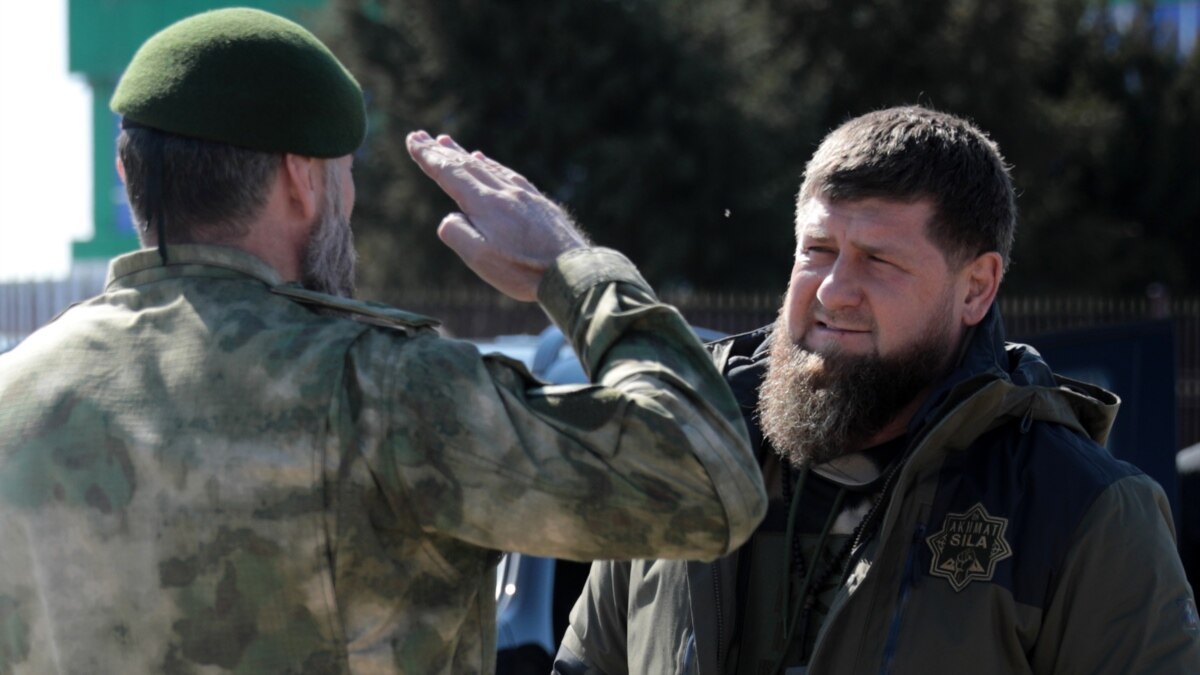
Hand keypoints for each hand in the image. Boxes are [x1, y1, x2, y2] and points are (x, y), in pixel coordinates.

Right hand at [406, 131, 588, 301]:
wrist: (573, 272)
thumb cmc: (524, 271)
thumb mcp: (480, 258)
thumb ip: (457, 232)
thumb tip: (453, 216)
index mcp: (486, 203)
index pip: (450, 173)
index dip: (429, 157)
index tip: (413, 141)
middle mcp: (505, 192)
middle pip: (467, 165)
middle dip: (441, 150)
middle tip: (421, 136)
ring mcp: (525, 195)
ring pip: (489, 167)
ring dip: (465, 154)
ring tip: (448, 143)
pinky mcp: (540, 204)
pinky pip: (509, 175)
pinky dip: (492, 166)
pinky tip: (489, 163)